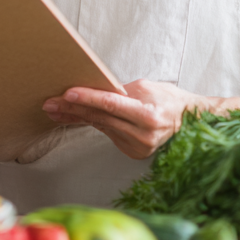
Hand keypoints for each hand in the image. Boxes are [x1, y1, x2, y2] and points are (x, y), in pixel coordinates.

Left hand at [42, 81, 239, 159]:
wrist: (189, 122)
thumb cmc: (169, 100)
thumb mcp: (147, 87)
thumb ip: (121, 91)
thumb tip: (94, 90)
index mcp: (148, 115)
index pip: (112, 104)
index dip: (89, 98)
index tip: (68, 93)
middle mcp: (142, 134)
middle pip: (101, 118)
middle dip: (73, 109)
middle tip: (50, 102)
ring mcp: (137, 147)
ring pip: (100, 126)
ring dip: (76, 117)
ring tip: (54, 109)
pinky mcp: (132, 152)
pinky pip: (106, 133)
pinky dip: (91, 123)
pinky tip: (72, 118)